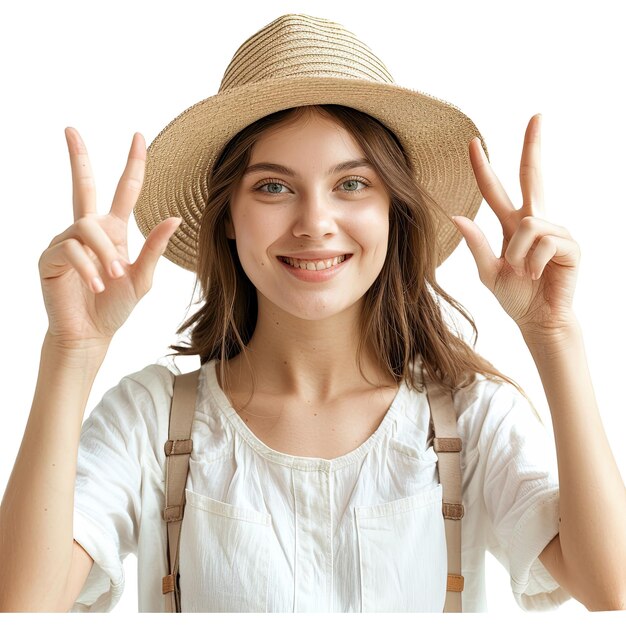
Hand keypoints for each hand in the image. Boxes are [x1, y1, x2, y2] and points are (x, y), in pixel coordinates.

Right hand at [38, 128, 180, 347]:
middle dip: (77, 157)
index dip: (132, 164)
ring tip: (112, 279)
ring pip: (86, 226)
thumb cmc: (116, 306)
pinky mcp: (50, 257)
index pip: (124, 191)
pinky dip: (88, 267)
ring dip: (103, 253)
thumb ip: (155, 248)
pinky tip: (97, 286)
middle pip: (82, 185)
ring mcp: (66, 242)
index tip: (138, 137)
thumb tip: (175, 218)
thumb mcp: (142, 277)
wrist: (92, 334)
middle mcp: (88, 230)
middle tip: (70, 129)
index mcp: (114, 231)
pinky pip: (70, 249)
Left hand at [452, 114, 580, 338]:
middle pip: (532, 176)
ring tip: (525, 271)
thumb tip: (456, 215)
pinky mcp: (570, 245)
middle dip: (533, 146)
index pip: (496, 190)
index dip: (483, 168)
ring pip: (527, 224)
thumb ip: (476, 244)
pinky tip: (538, 273)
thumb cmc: (516, 296)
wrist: (538, 320)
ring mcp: (556, 231)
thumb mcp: (489, 271)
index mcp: (512, 226)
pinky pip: (543, 242)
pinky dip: (534, 261)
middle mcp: (535, 222)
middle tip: (537, 115)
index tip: (473, 143)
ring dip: (519, 253)